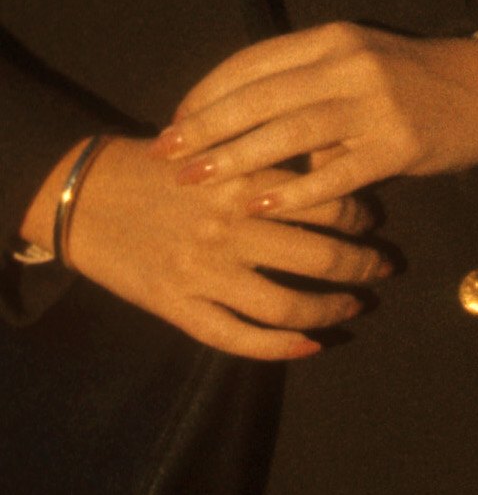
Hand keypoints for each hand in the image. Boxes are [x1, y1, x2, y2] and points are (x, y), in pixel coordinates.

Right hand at [53, 130, 389, 361]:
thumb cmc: (152, 166)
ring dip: (333, 309)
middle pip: (322, 256)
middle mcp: (229, 228)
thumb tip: (330, 163)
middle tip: (381, 266)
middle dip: (364, 265)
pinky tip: (311, 346)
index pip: (327, 200)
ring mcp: (204, 273)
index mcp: (241, 180)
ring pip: (289, 304)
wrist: (80, 194)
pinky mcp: (178, 306)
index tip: (371, 220)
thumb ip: (264, 158)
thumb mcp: (212, 146)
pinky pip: (239, 338)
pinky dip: (282, 348)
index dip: (361, 214)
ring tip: (354, 305)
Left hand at [160, 26, 477, 210]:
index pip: (253, 61)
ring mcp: (376, 103)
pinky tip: (260, 206)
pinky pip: (335, 173)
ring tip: (197, 180)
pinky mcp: (399, 144)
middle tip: (167, 154)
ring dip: (235, 158)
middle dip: (205, 127)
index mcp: (333, 39)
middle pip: (260, 95)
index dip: (207, 92)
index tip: (175, 121)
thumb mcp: (358, 66)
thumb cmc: (413, 82)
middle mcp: (350, 64)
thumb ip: (306, 88)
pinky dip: (292, 191)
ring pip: (289, 131)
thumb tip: (248, 129)